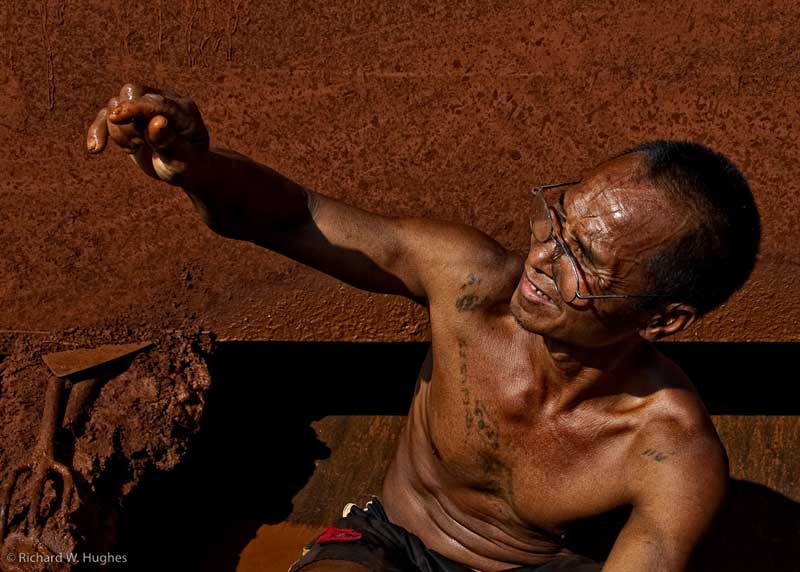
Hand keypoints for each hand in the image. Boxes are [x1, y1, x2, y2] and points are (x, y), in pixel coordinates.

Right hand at [86, 83, 209, 184]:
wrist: (184, 171)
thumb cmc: (187, 166)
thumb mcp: (182, 160)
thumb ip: (170, 142)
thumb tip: (157, 121)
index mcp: (183, 110)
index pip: (157, 101)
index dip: (135, 107)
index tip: (115, 117)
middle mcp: (164, 101)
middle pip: (131, 92)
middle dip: (127, 121)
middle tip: (138, 144)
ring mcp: (145, 106)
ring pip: (115, 104)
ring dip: (119, 131)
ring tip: (136, 148)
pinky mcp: (130, 116)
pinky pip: (105, 115)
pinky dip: (97, 130)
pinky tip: (95, 149)